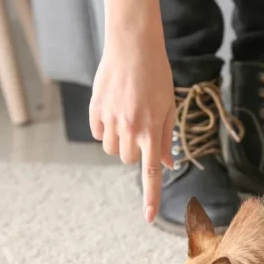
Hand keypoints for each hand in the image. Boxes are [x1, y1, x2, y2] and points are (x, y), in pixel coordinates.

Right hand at [89, 29, 174, 222]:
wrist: (133, 45)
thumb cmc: (157, 74)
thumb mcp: (168, 106)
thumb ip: (165, 137)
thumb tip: (167, 163)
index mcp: (151, 130)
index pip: (151, 172)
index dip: (151, 196)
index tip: (149, 218)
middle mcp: (129, 129)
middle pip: (127, 159)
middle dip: (134, 151)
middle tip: (141, 126)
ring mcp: (110, 120)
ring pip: (110, 149)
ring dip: (118, 141)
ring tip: (127, 115)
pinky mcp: (95, 109)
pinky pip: (97, 133)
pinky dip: (104, 128)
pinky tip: (113, 108)